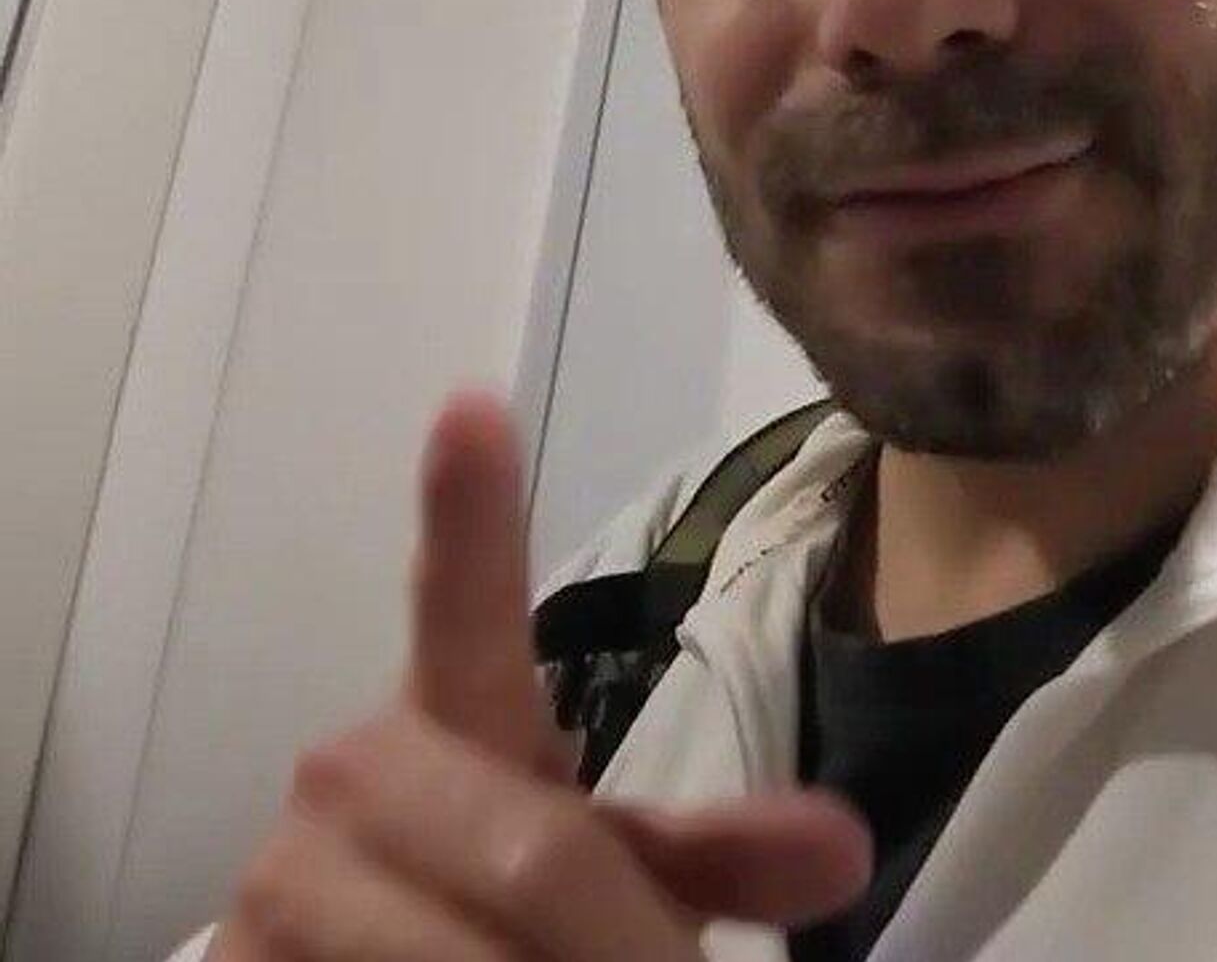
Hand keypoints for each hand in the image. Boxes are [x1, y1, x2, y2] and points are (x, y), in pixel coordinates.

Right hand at [207, 391, 870, 957]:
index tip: (472, 405)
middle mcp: (354, 771)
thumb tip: (844, 843)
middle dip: (604, 932)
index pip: (466, 606)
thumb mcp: (619, 873)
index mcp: (457, 715)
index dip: (471, 513)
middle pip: (530, 857)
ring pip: (461, 955)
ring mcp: (277, 874)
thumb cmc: (500, 903)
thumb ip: (716, 851)